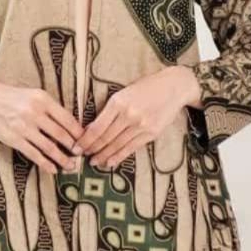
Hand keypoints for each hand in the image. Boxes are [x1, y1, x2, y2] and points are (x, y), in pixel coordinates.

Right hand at [0, 77, 84, 174]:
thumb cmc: (13, 96)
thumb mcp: (34, 95)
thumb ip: (50, 108)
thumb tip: (70, 125)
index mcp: (43, 99)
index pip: (67, 119)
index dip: (78, 132)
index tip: (86, 140)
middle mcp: (35, 113)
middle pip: (61, 134)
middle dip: (74, 147)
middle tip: (82, 155)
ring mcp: (24, 127)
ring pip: (49, 147)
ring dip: (62, 159)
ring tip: (71, 166)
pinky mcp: (14, 139)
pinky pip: (33, 154)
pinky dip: (45, 163)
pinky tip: (53, 169)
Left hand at [71, 66, 201, 168]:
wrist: (174, 87)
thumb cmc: (146, 87)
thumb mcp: (124, 92)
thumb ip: (110, 109)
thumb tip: (93, 127)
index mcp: (118, 102)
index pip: (97, 127)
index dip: (85, 140)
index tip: (76, 146)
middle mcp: (128, 115)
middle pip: (105, 138)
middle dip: (92, 149)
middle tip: (81, 156)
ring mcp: (141, 125)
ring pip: (117, 145)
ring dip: (103, 155)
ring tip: (94, 161)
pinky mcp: (151, 133)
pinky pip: (131, 148)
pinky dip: (119, 157)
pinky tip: (110, 162)